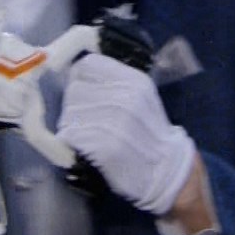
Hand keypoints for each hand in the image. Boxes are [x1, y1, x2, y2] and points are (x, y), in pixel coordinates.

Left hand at [57, 54, 196, 215]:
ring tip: (89, 135)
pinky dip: (73, 143)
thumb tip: (74, 75)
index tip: (82, 91)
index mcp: (134, 81)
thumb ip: (113, 83)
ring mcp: (115, 122)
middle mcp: (125, 97)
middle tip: (86, 120)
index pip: (88, 65)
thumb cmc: (148, 132)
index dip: (79, 77)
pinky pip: (71, 137)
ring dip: (72, 126)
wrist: (165, 169)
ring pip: (69, 114)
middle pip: (74, 90)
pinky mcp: (104, 147)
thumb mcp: (140, 96)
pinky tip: (86, 148)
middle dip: (74, 105)